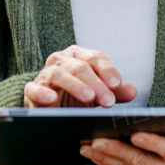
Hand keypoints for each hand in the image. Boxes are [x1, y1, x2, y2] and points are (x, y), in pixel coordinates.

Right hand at [24, 45, 138, 107]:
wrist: (51, 108)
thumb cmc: (76, 96)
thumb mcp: (98, 94)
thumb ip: (115, 92)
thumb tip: (133, 91)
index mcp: (79, 56)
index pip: (95, 58)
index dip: (107, 70)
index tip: (117, 85)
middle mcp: (62, 60)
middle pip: (80, 67)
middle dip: (96, 84)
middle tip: (109, 101)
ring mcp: (45, 73)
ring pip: (59, 74)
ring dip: (75, 86)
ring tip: (88, 98)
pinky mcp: (32, 89)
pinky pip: (34, 88)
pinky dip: (42, 92)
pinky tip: (52, 99)